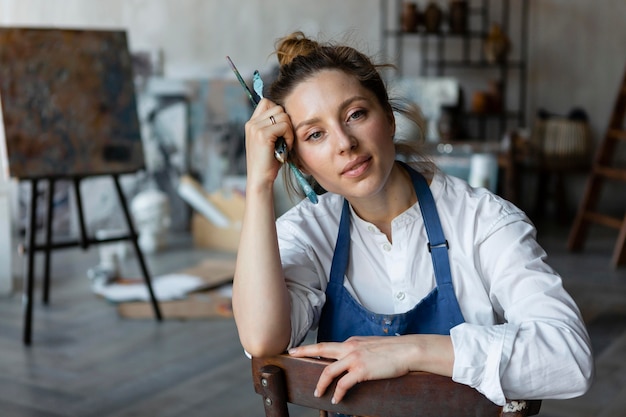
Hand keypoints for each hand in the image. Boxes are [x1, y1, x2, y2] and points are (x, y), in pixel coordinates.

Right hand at [244, 98, 293, 190]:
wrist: (260, 179)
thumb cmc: (268, 163)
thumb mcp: (269, 141)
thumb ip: (273, 127)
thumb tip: (287, 114)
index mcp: (251, 123)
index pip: (267, 102)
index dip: (278, 112)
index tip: (282, 129)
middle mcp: (251, 123)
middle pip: (277, 107)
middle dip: (286, 122)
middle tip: (285, 138)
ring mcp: (256, 128)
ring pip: (283, 115)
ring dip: (289, 130)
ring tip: (285, 143)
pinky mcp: (263, 135)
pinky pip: (284, 126)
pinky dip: (289, 136)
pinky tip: (286, 147)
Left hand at [288, 335, 452, 404]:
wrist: (407, 350)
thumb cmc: (394, 349)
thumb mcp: (371, 345)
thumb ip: (359, 349)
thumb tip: (352, 355)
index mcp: (352, 341)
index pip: (328, 345)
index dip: (312, 348)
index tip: (299, 348)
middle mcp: (350, 347)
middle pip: (321, 349)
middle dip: (304, 351)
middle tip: (292, 354)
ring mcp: (355, 358)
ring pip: (329, 370)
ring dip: (321, 383)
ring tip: (318, 393)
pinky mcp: (361, 370)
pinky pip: (344, 384)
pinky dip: (338, 392)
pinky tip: (337, 399)